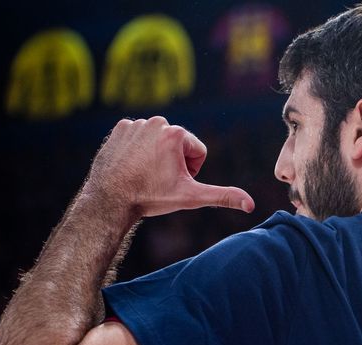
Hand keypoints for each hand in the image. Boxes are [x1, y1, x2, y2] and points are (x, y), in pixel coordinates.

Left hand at [83, 116, 254, 218]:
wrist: (110, 200)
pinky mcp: (120, 128)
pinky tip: (131, 165)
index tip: (173, 181)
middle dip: (174, 162)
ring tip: (143, 173)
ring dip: (156, 157)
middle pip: (179, 145)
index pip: (198, 152)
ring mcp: (136, 124)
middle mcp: (157, 122)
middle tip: (157, 179)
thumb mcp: (190, 197)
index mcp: (176, 134)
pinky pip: (139, 138)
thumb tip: (251, 204)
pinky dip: (137, 152)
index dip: (191, 171)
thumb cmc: (151, 197)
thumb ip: (222, 196)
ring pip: (159, 142)